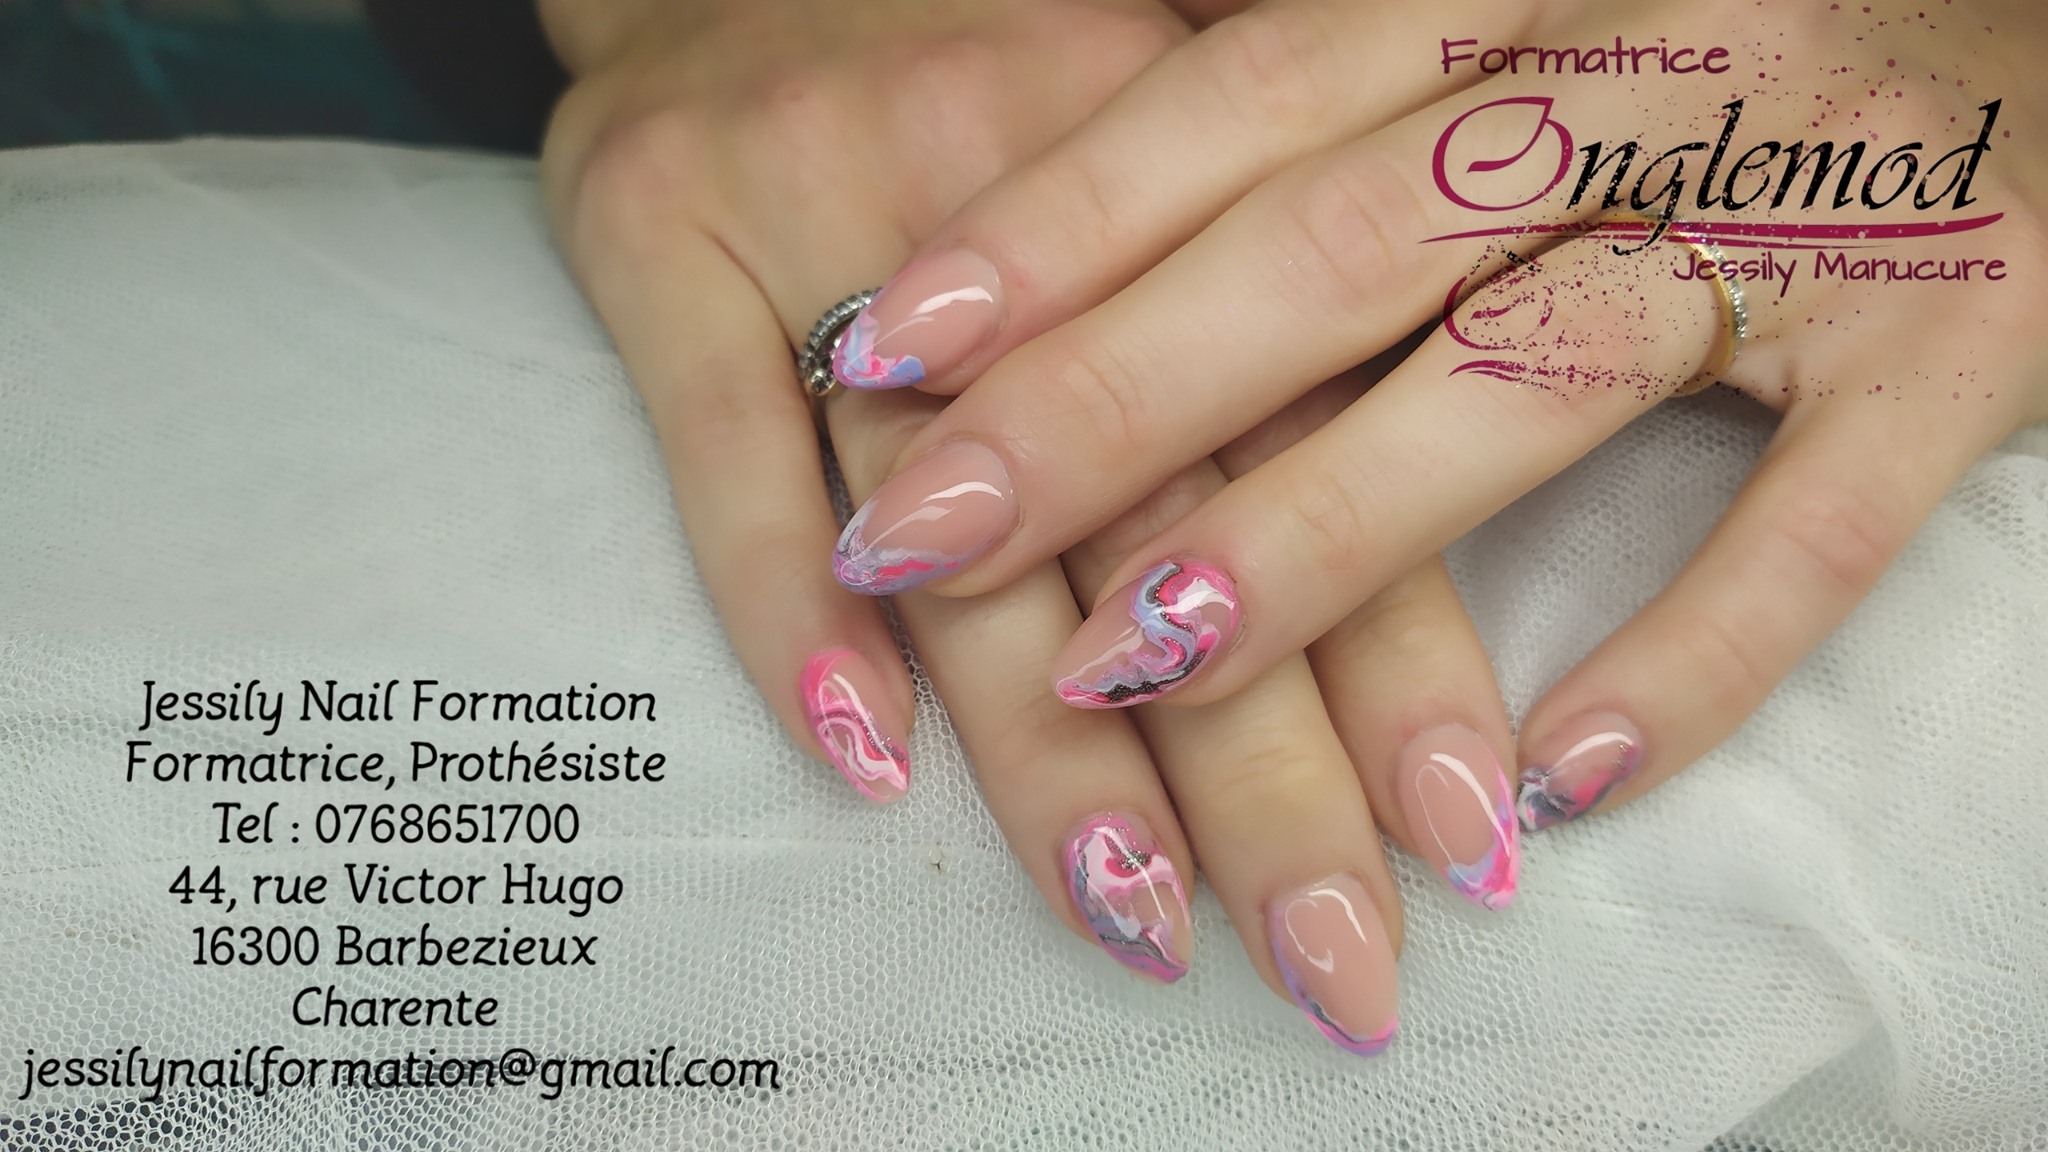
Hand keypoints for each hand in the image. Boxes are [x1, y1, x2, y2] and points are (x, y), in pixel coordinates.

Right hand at [537, 0, 1521, 1055]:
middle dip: (1259, 761)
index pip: (1321, 439)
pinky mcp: (663, 225)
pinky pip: (720, 442)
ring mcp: (834, 202)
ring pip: (960, 508)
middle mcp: (1035, 186)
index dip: (1397, 643)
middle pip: (1164, 512)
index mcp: (1199, 150)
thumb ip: (1281, 292)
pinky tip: (857, 755)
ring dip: (1046, 734)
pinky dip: (787, 601)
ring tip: (1133, 915)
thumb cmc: (984, 44)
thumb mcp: (1171, 115)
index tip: (1466, 831)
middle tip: (1334, 955)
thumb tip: (1438, 492)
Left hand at [826, 0, 2047, 829]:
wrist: (2046, 27)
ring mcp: (1808, 214)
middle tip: (921, 530)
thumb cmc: (1726, 38)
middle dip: (1110, 403)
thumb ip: (1337, 100)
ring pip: (1529, 382)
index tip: (887, 347)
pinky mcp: (1964, 346)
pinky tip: (1549, 778)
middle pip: (1337, 251)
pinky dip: (1693, 655)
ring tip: (1136, 654)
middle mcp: (1648, 73)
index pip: (1238, 99)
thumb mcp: (1525, 21)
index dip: (1056, 226)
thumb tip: (1083, 227)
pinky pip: (1818, 524)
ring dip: (1320, 534)